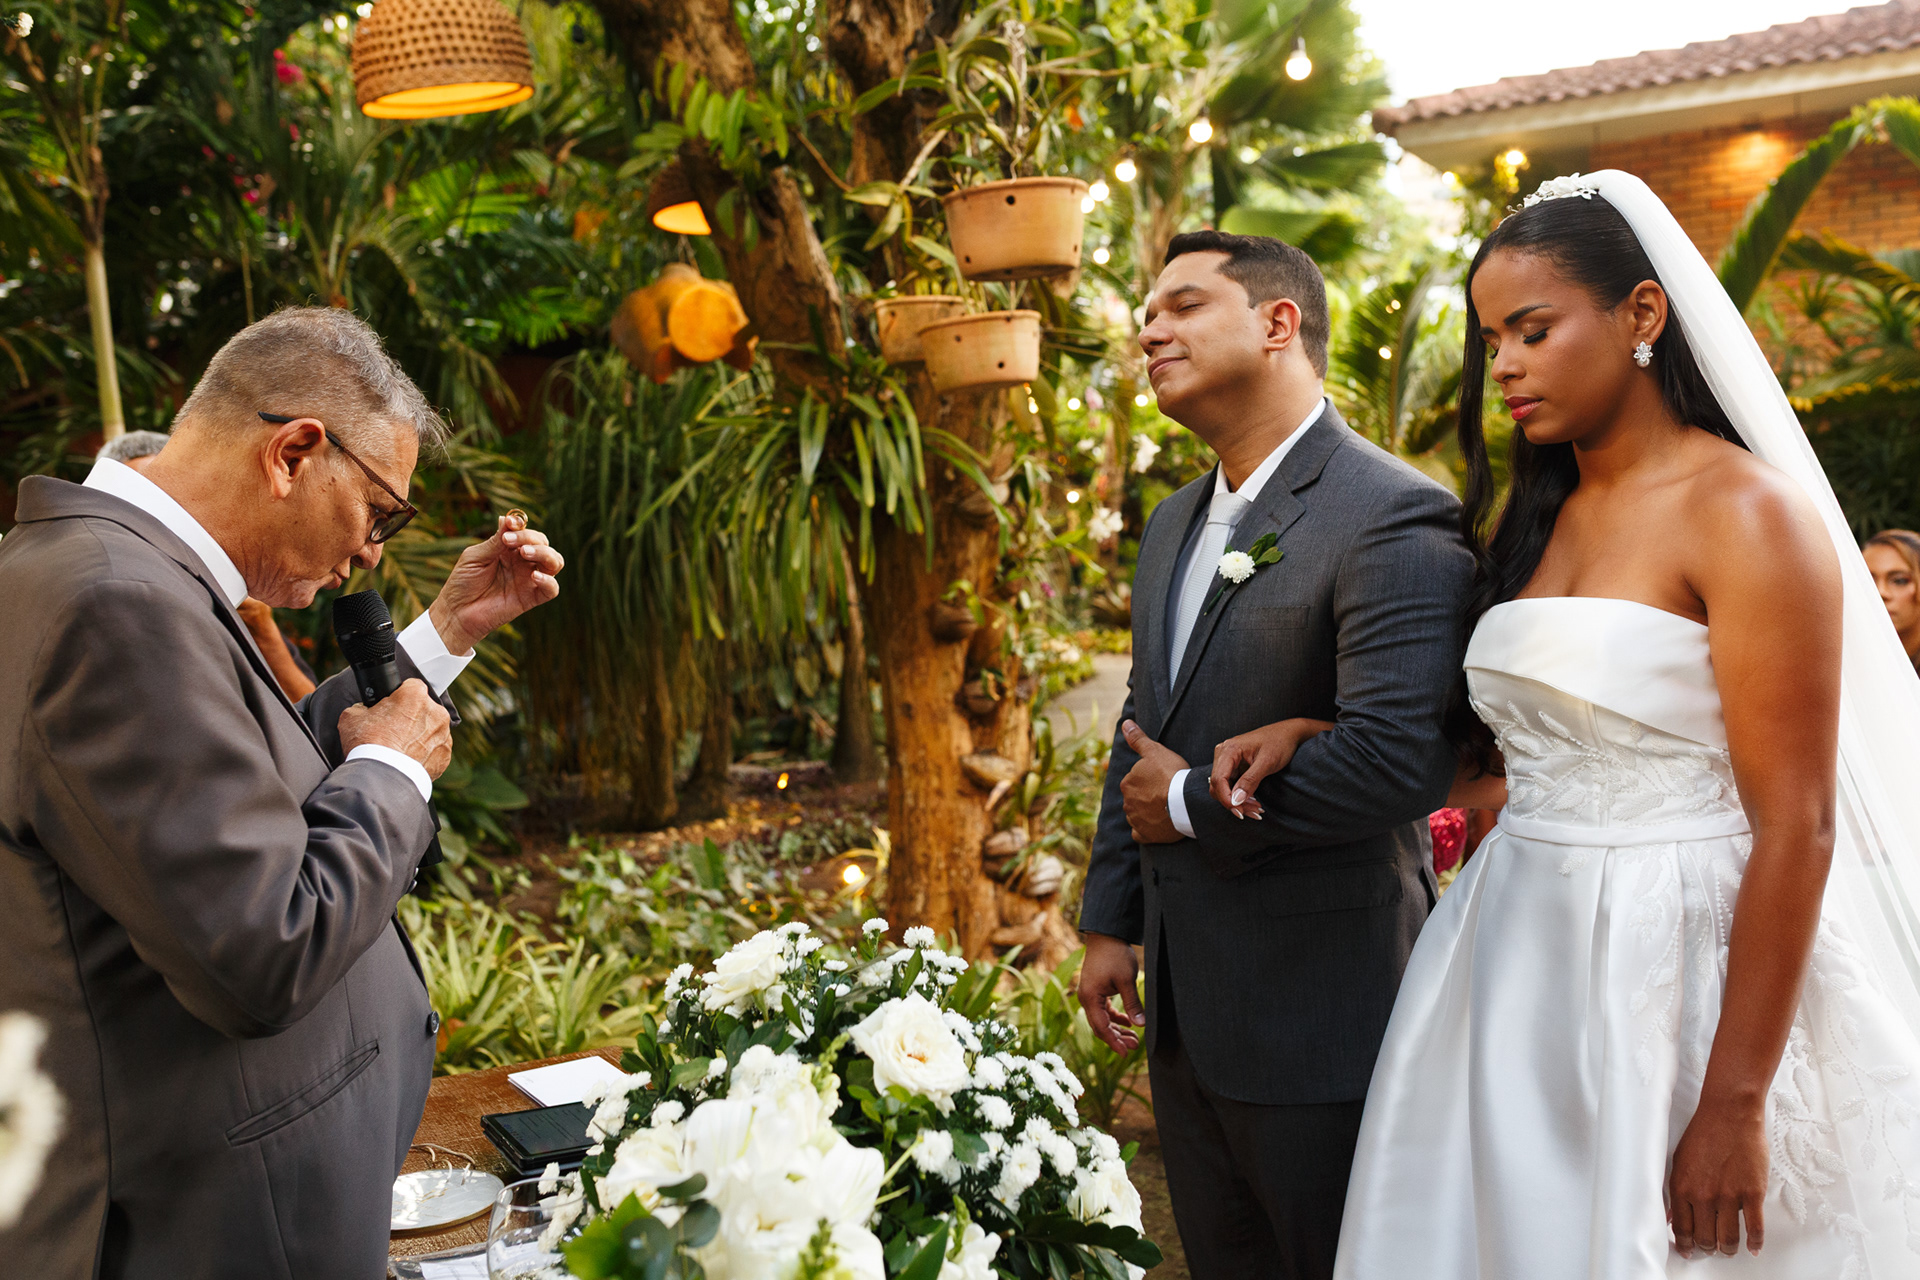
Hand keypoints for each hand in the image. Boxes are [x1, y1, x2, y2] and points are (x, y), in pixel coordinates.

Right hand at [338, 679, 452, 779]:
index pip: (411, 686)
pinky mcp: (445, 757)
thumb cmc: (367, 743)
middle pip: (424, 708)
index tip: (392, 706)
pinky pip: (436, 751)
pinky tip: (408, 760)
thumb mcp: (352, 716)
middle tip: (393, 730)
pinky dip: (425, 754)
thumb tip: (365, 709)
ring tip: (400, 748)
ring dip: (420, 736)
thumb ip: (364, 706)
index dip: (399, 695)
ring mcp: (444, 735)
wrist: (381, 776)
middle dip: (411, 716)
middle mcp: (436, 712)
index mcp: (415, 696)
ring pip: (432, 730)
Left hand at [426, 511, 563, 655]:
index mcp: (509, 550)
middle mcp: (523, 563)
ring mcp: (528, 580)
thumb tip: (508, 517)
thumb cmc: (463, 583)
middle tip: (511, 541)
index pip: (527, 533)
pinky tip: (534, 576)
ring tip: (525, 553)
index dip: (522, 527)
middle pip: (544, 544)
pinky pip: (552, 589)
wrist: (456, 613)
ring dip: (545, 554)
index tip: (509, 526)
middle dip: (531, 539)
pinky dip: (549, 581)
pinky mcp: (531, 598)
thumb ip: (495, 541)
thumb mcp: (476, 556)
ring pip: (554, 562)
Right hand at [1076, 933, 1144, 1053]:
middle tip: (1134, 1046)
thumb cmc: (1115, 955)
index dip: (1114, 1042)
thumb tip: (1141, 1025)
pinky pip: (1103, 1010)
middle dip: (1117, 1038)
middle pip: (1100, 1026)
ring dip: (1116, 1029)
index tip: (1126, 1052)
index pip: (1101, 1027)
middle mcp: (1086, 998)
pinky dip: (1114, 1017)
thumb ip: (1133, 1004)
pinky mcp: (1095, 990)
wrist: (1106, 935)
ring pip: (1102, 1019)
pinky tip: (1128, 1022)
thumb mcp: (1127, 981)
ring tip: (1133, 1038)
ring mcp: (1089, 994)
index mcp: (1090, 998)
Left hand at [1119, 720, 1186, 842]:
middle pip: (1136, 798)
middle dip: (1147, 797)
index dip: (1150, 780)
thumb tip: (1125, 724)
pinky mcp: (1144, 835)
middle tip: (1165, 794)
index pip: (1136, 781)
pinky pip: (1141, 833)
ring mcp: (1134, 820)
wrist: (1184, 802)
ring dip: (1148, 813)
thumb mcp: (1155, 751)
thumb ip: (1138, 739)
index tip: (1163, 780)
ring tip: (1166, 809)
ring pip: (1138, 815)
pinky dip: (1147, 830)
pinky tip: (1158, 825)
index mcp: (1127, 783)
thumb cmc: (1171, 774)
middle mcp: (1126, 802)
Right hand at [1209, 718, 1333, 818]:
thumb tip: (1235, 801)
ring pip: (1223, 789)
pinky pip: (1230, 786)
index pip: (1219, 779)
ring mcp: (1227, 761)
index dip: (1226, 798)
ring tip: (1257, 809)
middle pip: (1218, 786)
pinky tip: (1254, 802)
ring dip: (1238, 802)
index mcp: (1229, 749)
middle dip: (1234, 803)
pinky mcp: (1233, 767)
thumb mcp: (1267, 762)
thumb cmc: (1279, 743)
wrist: (1288, 734)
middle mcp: (1223, 754)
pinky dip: (1241, 797)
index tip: (1240, 812)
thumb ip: (1250, 780)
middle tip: (1255, 812)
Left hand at [1667, 1095, 1767, 1257]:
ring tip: (1728, 1249)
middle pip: (1705, 1238)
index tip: (1689, 1250)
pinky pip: (1755, 1229)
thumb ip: (1676, 1190)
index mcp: (1682, 1188)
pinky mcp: (1752, 1194)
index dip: (1686, 1244)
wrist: (1729, 1114)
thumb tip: (1673, 1217)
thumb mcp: (1679, 1161)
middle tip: (1711, 1248)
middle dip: (1707, 1248)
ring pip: (1728, 1239)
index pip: (1681, 1229)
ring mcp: (1729, 1196)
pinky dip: (1755, 1243)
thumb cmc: (1704, 1133)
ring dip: (1728, 1249)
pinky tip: (1753, 1248)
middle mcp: (1703, 1196)